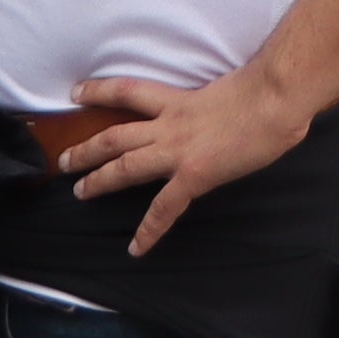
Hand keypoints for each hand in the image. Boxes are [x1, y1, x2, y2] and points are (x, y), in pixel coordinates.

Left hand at [68, 60, 310, 255]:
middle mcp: (170, 124)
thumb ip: (220, 103)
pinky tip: (136, 248)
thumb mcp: (231, 89)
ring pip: (125, 165)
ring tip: (79, 192)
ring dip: (99, 180)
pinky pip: (163, 208)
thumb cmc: (267, 89)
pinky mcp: (193, 176)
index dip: (99, 91)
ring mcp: (178, 151)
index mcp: (178, 101)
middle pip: (115, 135)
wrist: (274, 99)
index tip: (77, 93)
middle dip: (87, 149)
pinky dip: (148, 231)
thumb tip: (231, 112)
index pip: (128, 91)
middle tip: (64, 161)